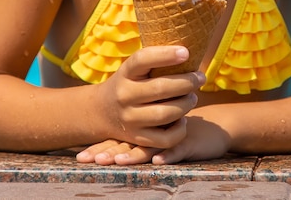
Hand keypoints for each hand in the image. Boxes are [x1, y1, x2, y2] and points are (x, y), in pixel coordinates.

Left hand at [77, 115, 230, 165]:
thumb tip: (108, 153)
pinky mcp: (187, 142)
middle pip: (127, 143)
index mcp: (142, 131)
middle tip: (90, 159)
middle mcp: (152, 132)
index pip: (116, 140)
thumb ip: (135, 140)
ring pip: (149, 147)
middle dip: (108, 152)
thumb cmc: (178, 133)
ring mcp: (169, 137)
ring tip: (117, 161)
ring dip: (133, 155)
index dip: (99, 148)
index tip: (80, 157)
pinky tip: (158, 161)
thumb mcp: (156, 136)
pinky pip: (177, 149)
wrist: (210, 128)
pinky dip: (168, 156)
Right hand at [94, 46, 204, 149]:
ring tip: (193, 97)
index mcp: (125, 72)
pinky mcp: (137, 138)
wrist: (101, 111)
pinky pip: (165, 139)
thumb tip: (187, 51)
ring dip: (186, 104)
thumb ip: (154, 60)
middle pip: (160, 88)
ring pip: (165, 114)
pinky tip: (183, 119)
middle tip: (200, 77)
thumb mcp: (133, 68)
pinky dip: (180, 130)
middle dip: (187, 82)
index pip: (143, 59)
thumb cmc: (129, 83)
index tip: (186, 52)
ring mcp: (130, 119)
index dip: (165, 55)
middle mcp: (124, 95)